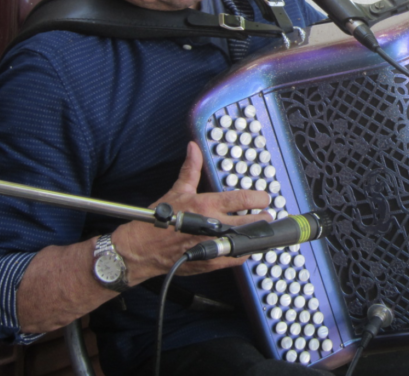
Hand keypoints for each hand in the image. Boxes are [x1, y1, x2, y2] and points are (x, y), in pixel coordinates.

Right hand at [112, 141, 271, 282]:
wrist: (141, 249)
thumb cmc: (158, 220)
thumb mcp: (176, 191)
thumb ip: (191, 170)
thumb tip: (193, 148)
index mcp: (207, 205)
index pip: (242, 199)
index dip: (259, 198)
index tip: (265, 198)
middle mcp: (213, 225)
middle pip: (250, 221)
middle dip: (263, 217)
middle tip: (267, 215)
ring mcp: (213, 245)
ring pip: (246, 240)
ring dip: (256, 234)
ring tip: (260, 229)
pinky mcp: (212, 261)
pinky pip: (237, 258)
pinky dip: (244, 251)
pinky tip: (245, 245)